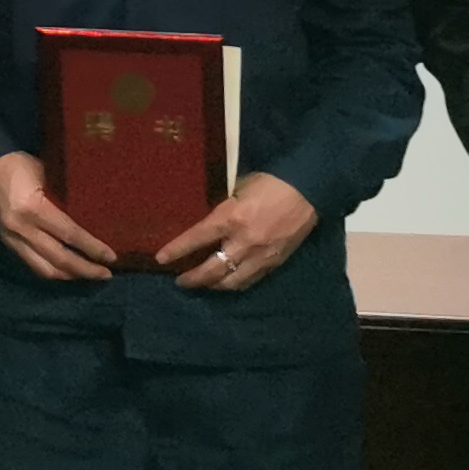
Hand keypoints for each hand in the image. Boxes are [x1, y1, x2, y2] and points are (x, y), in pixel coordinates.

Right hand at [0, 152, 114, 282]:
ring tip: (89, 275)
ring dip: (69, 275)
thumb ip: (67, 199)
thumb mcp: (49, 175)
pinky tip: (66, 270)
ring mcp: (11, 238)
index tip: (111, 257)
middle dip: (85, 270)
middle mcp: (21, 228)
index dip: (92, 248)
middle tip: (106, 274)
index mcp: (32, 207)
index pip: (69, 234)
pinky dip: (52, 270)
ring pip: (44, 268)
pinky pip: (33, 264)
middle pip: (59, 258)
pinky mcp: (7, 242)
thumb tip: (96, 219)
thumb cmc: (23, 163)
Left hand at [161, 170, 318, 292]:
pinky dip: (235, 283)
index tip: (161, 259)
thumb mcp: (237, 189)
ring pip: (232, 282)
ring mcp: (261, 256)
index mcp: (231, 218)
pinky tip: (227, 282)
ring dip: (213, 286)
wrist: (307, 190)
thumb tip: (208, 223)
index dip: (176, 251)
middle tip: (180, 281)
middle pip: (212, 270)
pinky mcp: (275, 263)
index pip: (197, 239)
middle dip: (193, 279)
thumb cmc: (269, 183)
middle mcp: (243, 242)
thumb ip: (222, 209)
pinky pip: (250, 280)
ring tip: (202, 285)